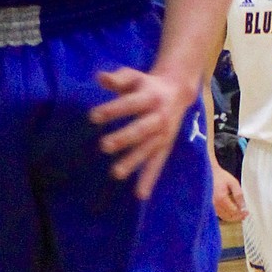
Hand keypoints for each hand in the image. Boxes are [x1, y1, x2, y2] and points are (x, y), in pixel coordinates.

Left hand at [90, 66, 195, 200]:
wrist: (178, 91)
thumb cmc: (146, 84)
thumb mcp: (134, 76)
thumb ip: (117, 78)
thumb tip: (100, 77)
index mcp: (150, 97)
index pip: (129, 104)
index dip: (112, 109)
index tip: (92, 116)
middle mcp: (158, 117)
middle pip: (141, 129)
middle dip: (123, 138)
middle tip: (103, 146)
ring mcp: (163, 134)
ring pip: (148, 150)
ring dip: (133, 162)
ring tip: (116, 173)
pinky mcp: (165, 147)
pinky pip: (157, 164)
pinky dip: (149, 179)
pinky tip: (140, 194)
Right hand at [213, 165, 246, 222]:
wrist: (208, 172)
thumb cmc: (220, 176)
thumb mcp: (233, 182)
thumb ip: (239, 195)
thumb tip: (243, 206)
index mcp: (221, 198)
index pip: (234, 212)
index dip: (242, 213)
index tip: (247, 212)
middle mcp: (215, 204)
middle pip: (229, 217)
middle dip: (238, 217)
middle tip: (244, 214)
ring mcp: (211, 205)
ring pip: (223, 217)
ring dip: (232, 217)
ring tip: (239, 214)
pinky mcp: (209, 205)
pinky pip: (219, 214)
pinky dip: (226, 215)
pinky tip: (230, 211)